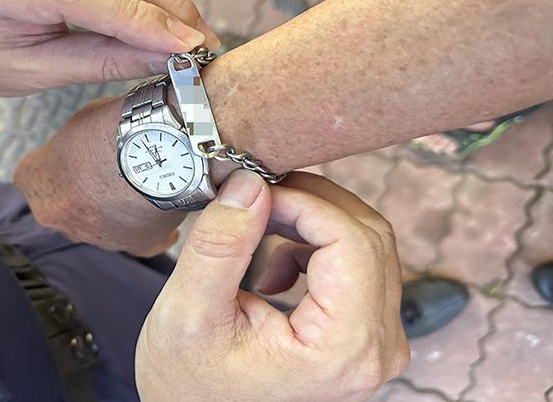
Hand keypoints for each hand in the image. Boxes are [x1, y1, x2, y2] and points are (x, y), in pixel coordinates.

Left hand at [14, 97, 183, 255]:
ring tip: (137, 181)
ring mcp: (94, 236)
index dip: (54, 164)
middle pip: (63, 206)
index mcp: (36, 181)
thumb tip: (87, 145)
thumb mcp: (80, 120)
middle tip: (105, 168)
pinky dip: (145, 231)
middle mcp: (57, 216)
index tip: (71, 155)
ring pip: (98, 226)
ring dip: (111, 210)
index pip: (31, 177)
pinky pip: (137, 244)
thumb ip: (73, 142)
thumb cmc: (114, 128)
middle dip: (80, 191)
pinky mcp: (134, 244)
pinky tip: (156, 222)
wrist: (161, 146)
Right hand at [136, 170, 408, 401]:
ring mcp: (377, 343)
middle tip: (252, 199)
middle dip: (308, 203)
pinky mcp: (366, 334)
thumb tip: (250, 184)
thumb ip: (220, 245)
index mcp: (342, 350)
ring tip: (256, 234)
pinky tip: (273, 269)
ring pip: (367, 242)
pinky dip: (315, 245)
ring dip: (311, 221)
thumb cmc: (190, 381)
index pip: (351, 241)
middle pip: (367, 236)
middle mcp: (376, 349)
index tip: (252, 192)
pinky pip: (359, 262)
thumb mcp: (188, 312)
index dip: (303, 202)